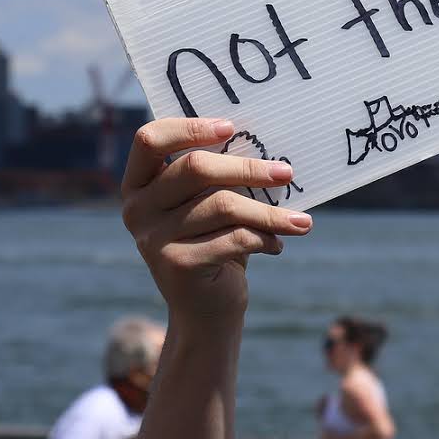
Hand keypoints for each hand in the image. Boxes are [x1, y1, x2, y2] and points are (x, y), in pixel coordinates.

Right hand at [121, 117, 310, 322]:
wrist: (205, 312)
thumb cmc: (213, 244)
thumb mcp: (208, 205)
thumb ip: (217, 177)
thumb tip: (267, 144)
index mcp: (138, 184)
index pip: (149, 140)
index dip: (188, 128)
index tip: (230, 126)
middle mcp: (137, 209)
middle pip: (193, 168)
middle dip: (247, 167)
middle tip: (287, 172)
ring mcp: (152, 239)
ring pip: (223, 205)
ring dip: (270, 212)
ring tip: (301, 222)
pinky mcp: (176, 264)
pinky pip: (234, 238)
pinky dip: (265, 238)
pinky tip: (278, 245)